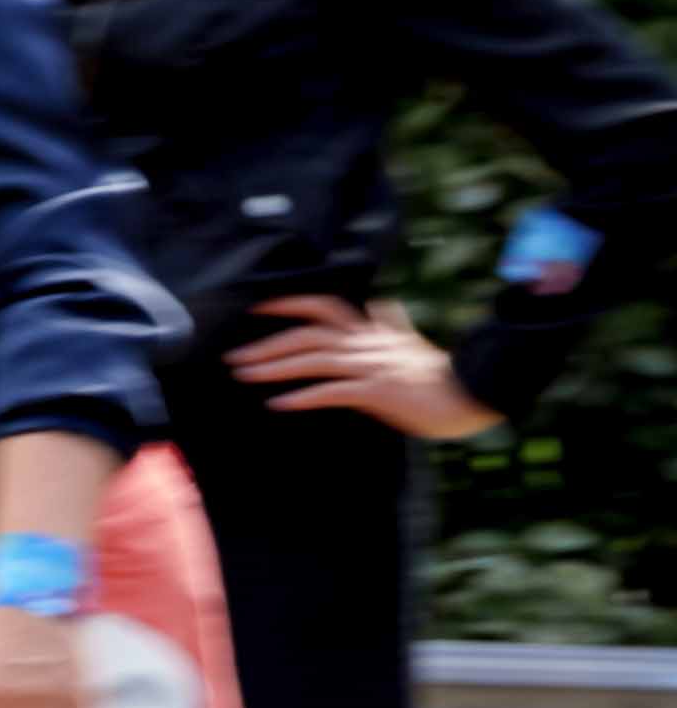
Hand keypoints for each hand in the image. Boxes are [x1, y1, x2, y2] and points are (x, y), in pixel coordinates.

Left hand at [227, 292, 497, 442]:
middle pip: (308, 335)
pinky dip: (304, 396)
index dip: (289, 304)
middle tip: (234, 358)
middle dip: (268, 344)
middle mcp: (368, 343)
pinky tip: (280, 403)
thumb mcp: (414, 343)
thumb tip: (387, 305)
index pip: (324, 307)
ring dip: (275, 367)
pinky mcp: (380, 391)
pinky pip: (334, 391)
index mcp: (373, 331)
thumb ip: (394, 325)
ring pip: (315, 360)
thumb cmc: (442, 376)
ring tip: (245, 376)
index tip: (258, 308)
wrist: (473, 396)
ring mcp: (373, 365)